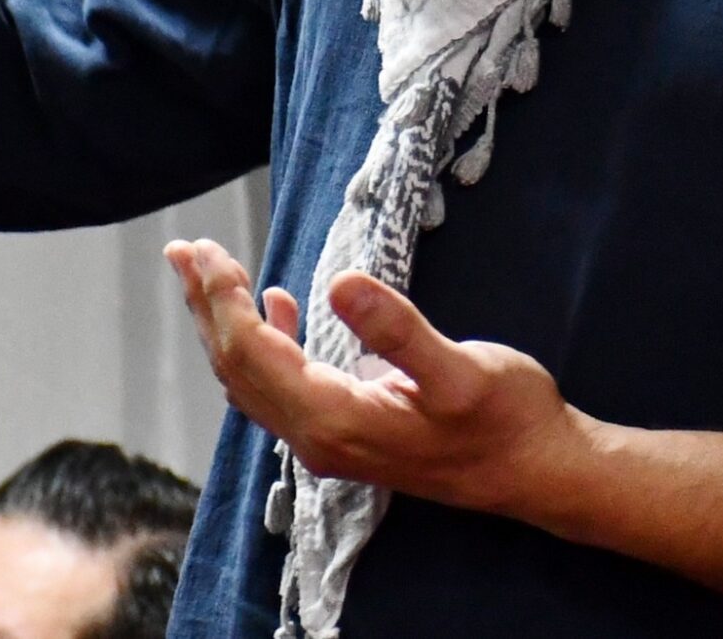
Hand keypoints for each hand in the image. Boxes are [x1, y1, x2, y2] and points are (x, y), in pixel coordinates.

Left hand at [163, 238, 593, 521]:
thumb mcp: (460, 369)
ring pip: (253, 379)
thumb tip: (340, 283)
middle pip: (239, 369)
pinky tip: (276, 306)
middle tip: (185, 250)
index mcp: (335, 422)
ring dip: (227, 324)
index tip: (207, 252)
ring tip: (208, 272)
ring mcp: (331, 440)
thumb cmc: (506, 419)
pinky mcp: (347, 431)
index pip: (254, 356)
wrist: (537, 471)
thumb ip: (398, 331)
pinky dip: (265, 343)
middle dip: (209, 307)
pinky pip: (282, 387)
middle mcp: (319, 438)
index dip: (224, 302)